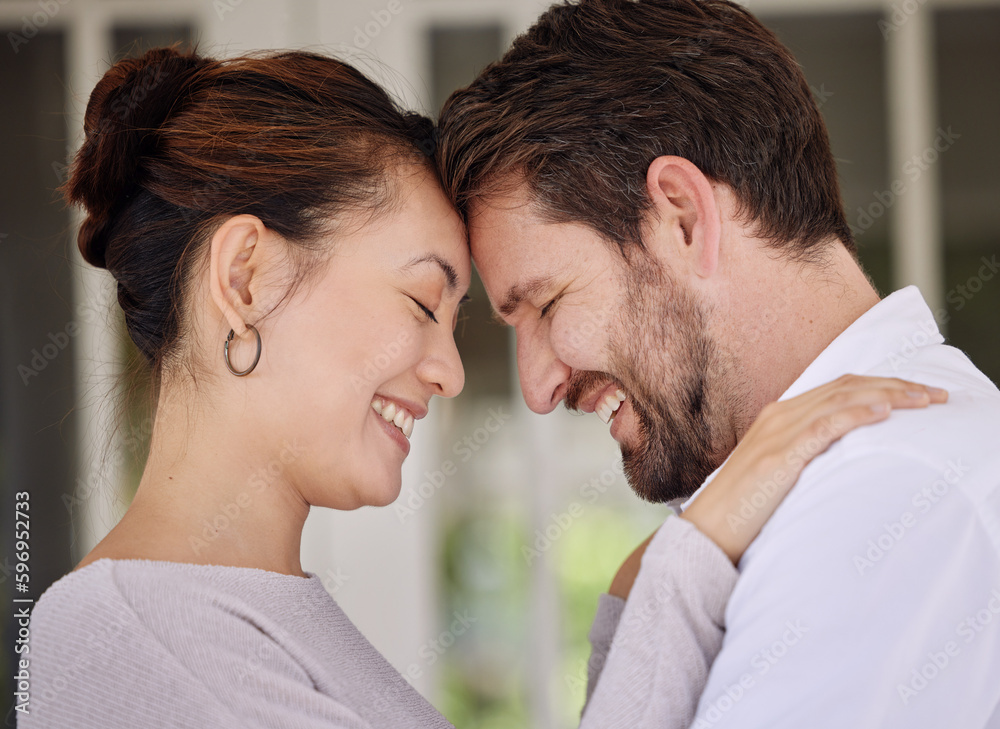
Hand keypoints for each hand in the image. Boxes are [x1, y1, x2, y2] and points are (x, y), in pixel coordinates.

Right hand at [609, 375, 947, 598]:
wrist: (706, 532)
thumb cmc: (742, 510)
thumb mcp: (777, 473)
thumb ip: (805, 455)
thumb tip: (843, 456)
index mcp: (779, 416)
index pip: (839, 387)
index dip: (881, 385)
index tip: (916, 394)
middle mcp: (779, 416)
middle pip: (846, 386)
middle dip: (896, 385)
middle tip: (935, 395)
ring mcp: (778, 434)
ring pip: (841, 399)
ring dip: (888, 396)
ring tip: (923, 401)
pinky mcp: (779, 456)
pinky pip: (824, 426)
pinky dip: (856, 415)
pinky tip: (883, 413)